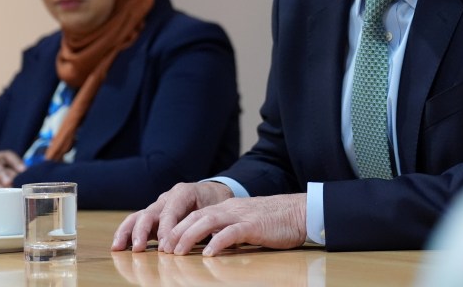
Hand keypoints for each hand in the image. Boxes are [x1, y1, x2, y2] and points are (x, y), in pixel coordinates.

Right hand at [112, 182, 233, 252]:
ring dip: (127, 232)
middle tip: (139, 248)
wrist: (212, 193)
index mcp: (183, 192)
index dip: (166, 230)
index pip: (170, 212)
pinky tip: (118, 246)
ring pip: (138, 216)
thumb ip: (205, 222)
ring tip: (118, 247)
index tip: (166, 248)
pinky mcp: (153, 216)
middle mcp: (167, 198)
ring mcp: (158, 206)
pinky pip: (136, 222)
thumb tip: (199, 239)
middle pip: (149, 213)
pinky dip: (126, 232)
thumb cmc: (215, 202)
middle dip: (142, 231)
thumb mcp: (215, 210)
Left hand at [164, 193, 307, 256]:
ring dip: (190, 236)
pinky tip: (209, 254)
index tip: (166, 242)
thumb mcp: (247, 222)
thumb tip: (212, 243)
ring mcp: (242, 216)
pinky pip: (232, 233)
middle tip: (163, 248)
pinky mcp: (254, 226)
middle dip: (177, 231)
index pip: (197, 214)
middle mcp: (231, 209)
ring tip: (177, 251)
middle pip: (197, 216)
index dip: (179, 227)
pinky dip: (218, 242)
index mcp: (228, 208)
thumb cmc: (275, 221)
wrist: (300, 212)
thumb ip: (229, 228)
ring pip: (209, 221)